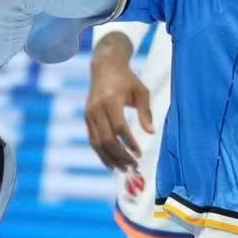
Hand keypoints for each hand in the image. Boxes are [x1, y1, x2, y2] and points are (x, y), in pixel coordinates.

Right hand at [86, 42, 153, 170]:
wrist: (105, 67)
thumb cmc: (127, 79)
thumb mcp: (141, 91)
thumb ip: (146, 112)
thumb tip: (151, 132)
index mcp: (111, 100)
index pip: (119, 128)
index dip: (129, 143)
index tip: (139, 153)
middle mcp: (97, 108)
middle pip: (107, 139)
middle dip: (120, 155)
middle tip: (133, 166)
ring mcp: (89, 114)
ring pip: (97, 143)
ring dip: (110, 159)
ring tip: (123, 169)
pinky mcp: (87, 118)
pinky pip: (93, 140)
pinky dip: (102, 153)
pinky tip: (111, 163)